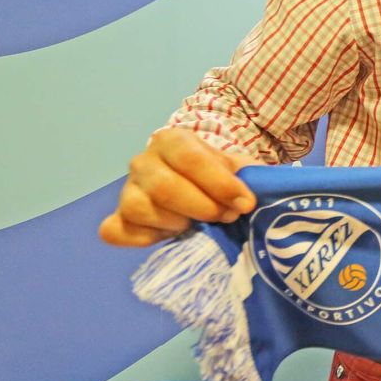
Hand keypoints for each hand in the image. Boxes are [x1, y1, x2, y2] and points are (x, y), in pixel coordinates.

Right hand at [98, 128, 257, 246]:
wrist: (196, 186)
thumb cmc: (219, 176)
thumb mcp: (238, 168)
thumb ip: (250, 175)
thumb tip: (264, 190)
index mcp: (171, 141)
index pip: (190, 158)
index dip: (219, 183)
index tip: (245, 203)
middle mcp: (143, 162)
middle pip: (163, 186)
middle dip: (202, 206)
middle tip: (226, 216)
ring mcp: (127, 191)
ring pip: (139, 209)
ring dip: (177, 222)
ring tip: (199, 224)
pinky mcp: (118, 219)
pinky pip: (116, 231)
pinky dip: (142, 239)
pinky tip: (170, 236)